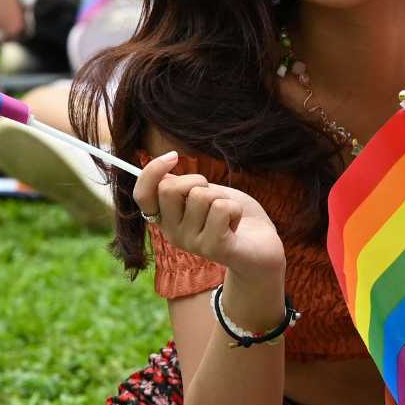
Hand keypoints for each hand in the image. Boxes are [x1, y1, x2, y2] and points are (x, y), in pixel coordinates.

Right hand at [133, 150, 285, 277]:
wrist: (262, 248)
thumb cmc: (232, 217)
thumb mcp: (205, 195)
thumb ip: (182, 187)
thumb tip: (162, 171)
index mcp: (167, 220)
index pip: (142, 195)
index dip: (152, 171)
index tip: (173, 156)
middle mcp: (173, 234)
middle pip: (169, 188)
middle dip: (197, 180)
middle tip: (213, 195)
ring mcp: (192, 243)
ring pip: (200, 196)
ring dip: (222, 197)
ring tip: (228, 214)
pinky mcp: (214, 247)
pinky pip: (221, 208)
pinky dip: (235, 208)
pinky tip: (236, 224)